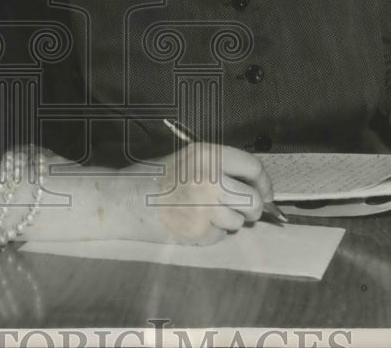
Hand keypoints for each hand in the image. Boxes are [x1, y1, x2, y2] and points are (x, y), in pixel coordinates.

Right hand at [142, 143, 274, 244]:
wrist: (125, 199)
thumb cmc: (155, 179)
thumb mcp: (189, 160)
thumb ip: (220, 169)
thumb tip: (253, 186)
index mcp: (208, 155)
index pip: (253, 167)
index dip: (264, 183)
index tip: (266, 192)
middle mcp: (211, 178)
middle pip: (253, 200)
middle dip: (253, 209)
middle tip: (245, 211)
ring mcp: (206, 206)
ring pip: (239, 222)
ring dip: (228, 222)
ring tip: (205, 214)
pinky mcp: (199, 230)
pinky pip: (219, 236)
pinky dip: (211, 233)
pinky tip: (191, 223)